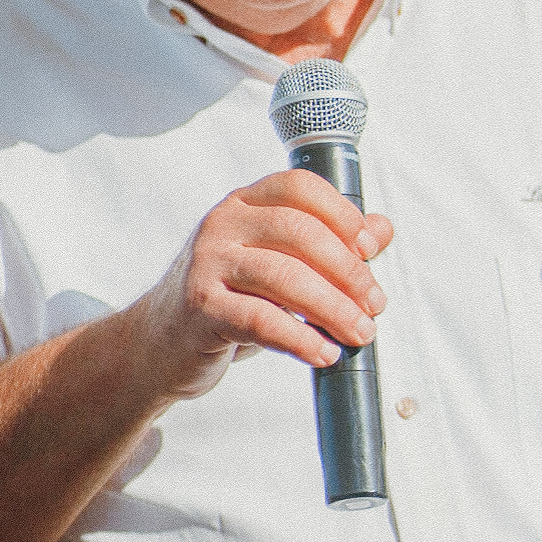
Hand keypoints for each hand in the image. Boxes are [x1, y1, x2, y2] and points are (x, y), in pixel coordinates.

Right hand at [134, 169, 392, 397]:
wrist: (159, 343)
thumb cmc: (228, 300)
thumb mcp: (279, 266)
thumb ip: (329, 245)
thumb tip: (382, 230)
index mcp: (244, 203)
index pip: (299, 188)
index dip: (342, 215)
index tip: (370, 250)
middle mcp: (222, 223)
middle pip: (298, 232)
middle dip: (348, 271)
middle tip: (374, 304)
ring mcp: (206, 263)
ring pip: (283, 277)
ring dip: (333, 309)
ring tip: (359, 333)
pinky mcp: (200, 307)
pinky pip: (261, 320)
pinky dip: (301, 339)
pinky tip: (324, 353)